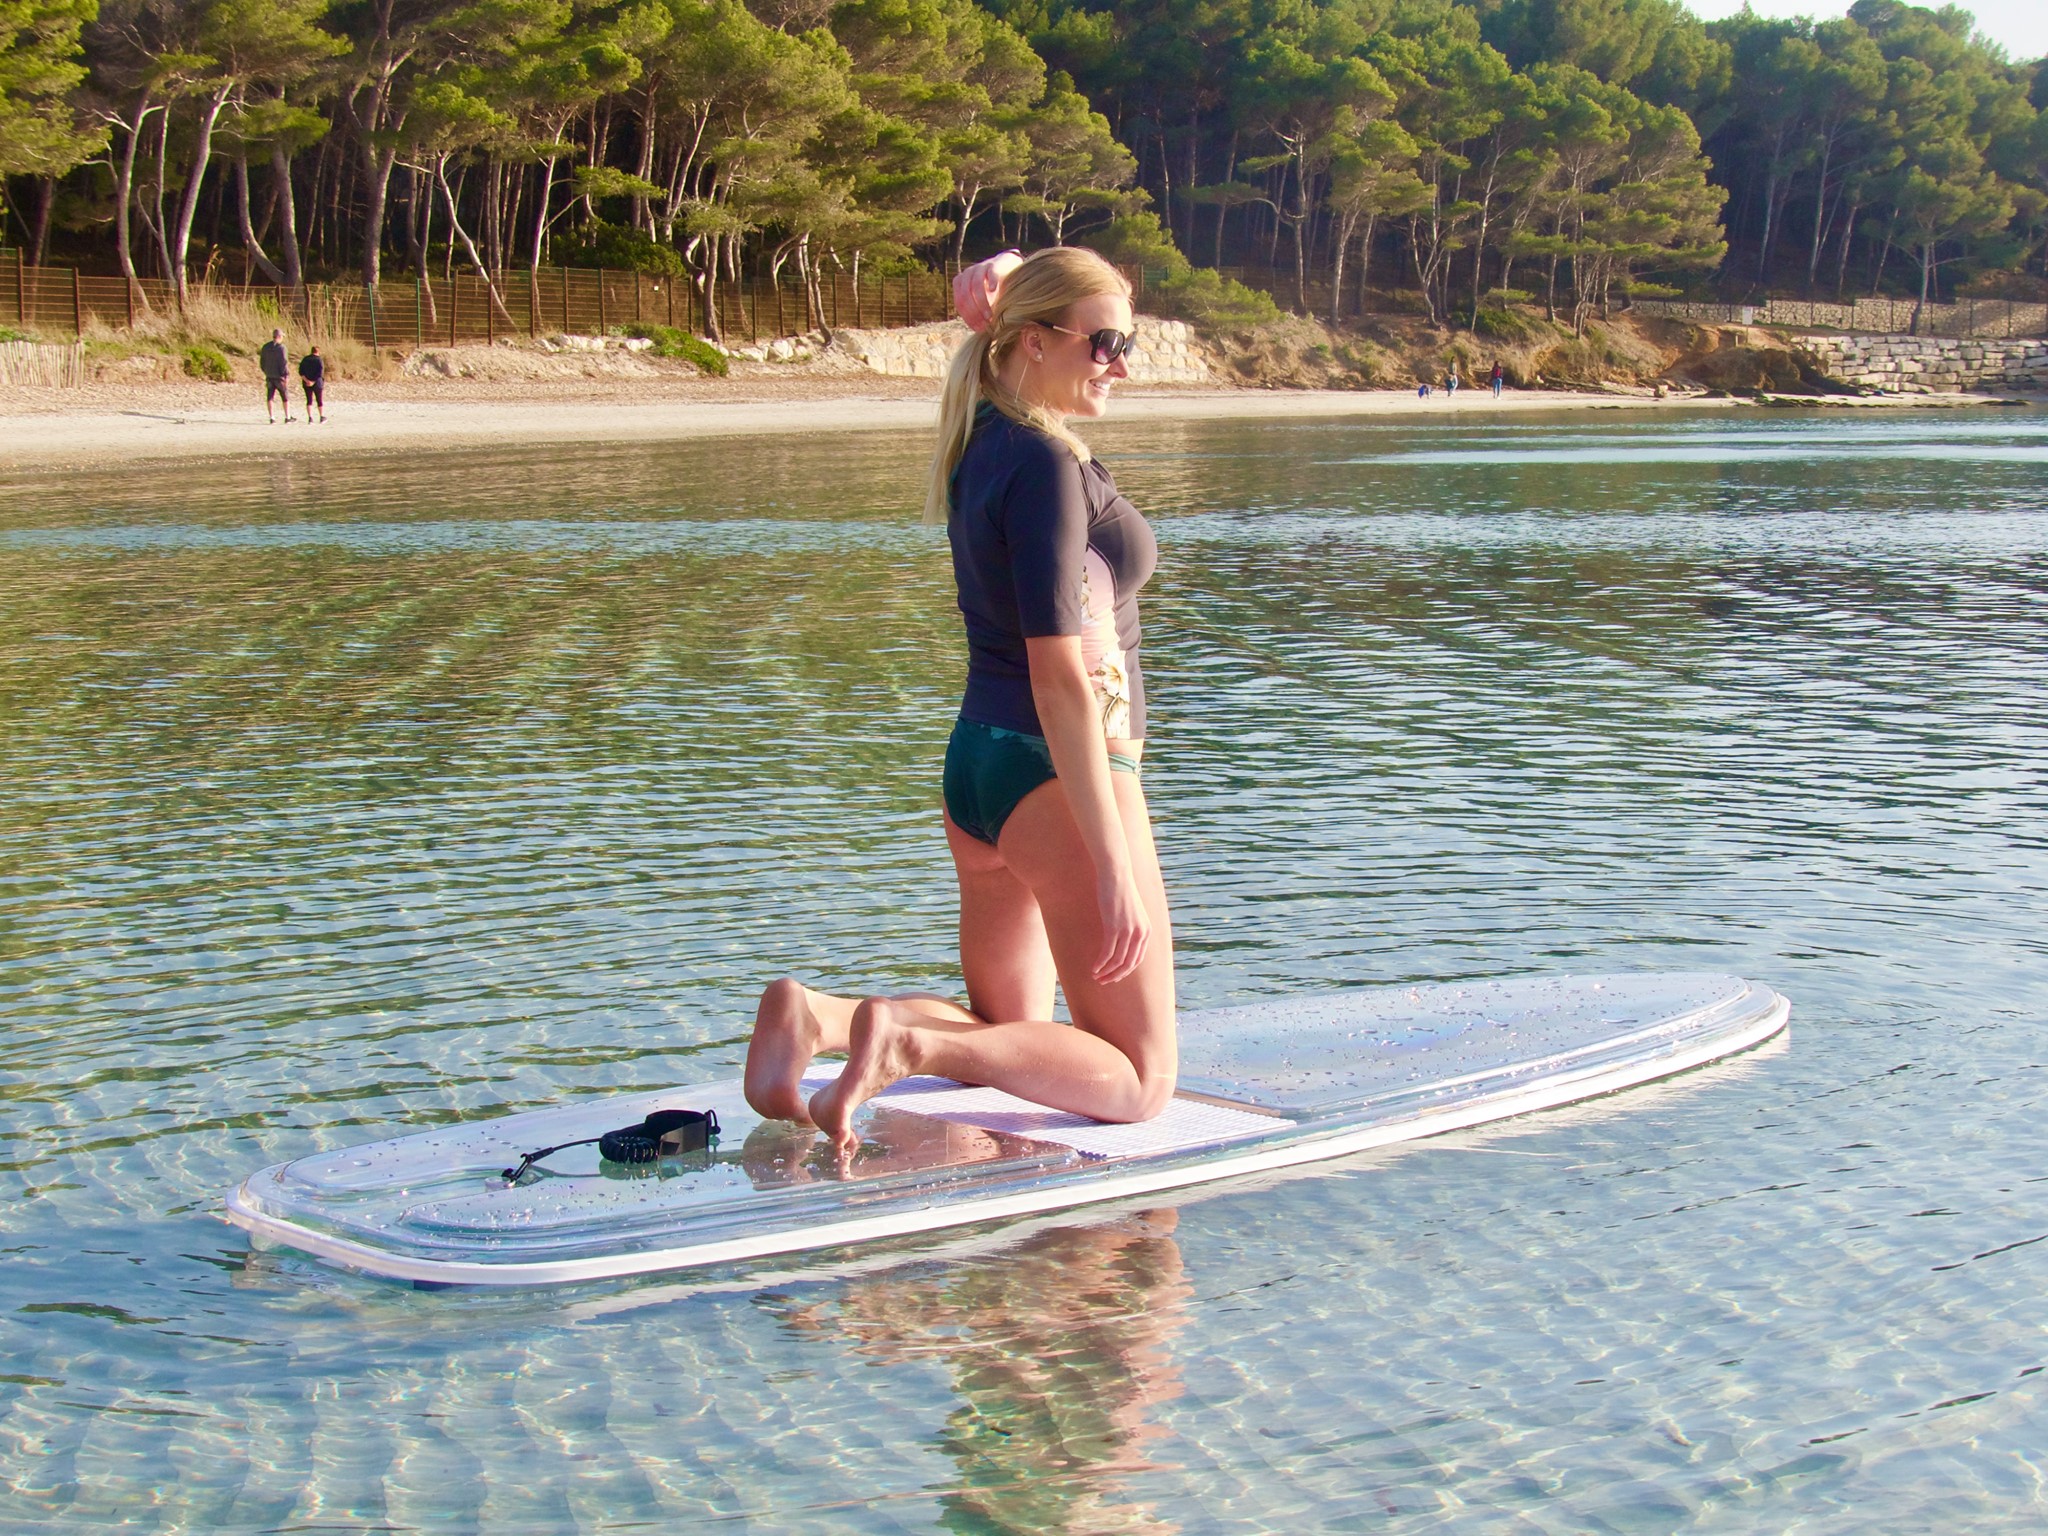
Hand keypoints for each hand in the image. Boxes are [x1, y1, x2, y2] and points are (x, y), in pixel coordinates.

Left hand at [952, 250, 1023, 332]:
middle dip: (974, 313)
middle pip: (965, 295)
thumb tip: (978, 330)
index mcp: (960, 283)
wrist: (1005, 267)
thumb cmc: (992, 289)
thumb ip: (976, 311)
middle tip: (985, 325)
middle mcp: (967, 274)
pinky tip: (993, 291)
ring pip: (976, 286)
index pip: (959, 303)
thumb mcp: (982, 300)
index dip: (968, 317)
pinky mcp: (992, 264)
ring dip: (982, 303)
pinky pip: (990, 273)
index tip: (978, 329)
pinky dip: (991, 282)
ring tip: (990, 316)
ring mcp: (979, 268)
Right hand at [1093, 865, 1149, 984]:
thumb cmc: (1121, 892)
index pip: (1137, 960)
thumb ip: (1131, 927)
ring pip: (1117, 961)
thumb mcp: (1132, 912)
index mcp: (1146, 931)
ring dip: (1106, 972)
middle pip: (1128, 964)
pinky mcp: (1114, 928)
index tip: (1114, 976)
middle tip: (1103, 981)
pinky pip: (1107, 952)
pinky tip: (1094, 968)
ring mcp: (1128, 931)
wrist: (1116, 875)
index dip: (1125, 971)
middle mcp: (1140, 933)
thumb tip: (1124, 941)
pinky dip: (1100, 963)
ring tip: (1096, 976)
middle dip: (1115, 976)